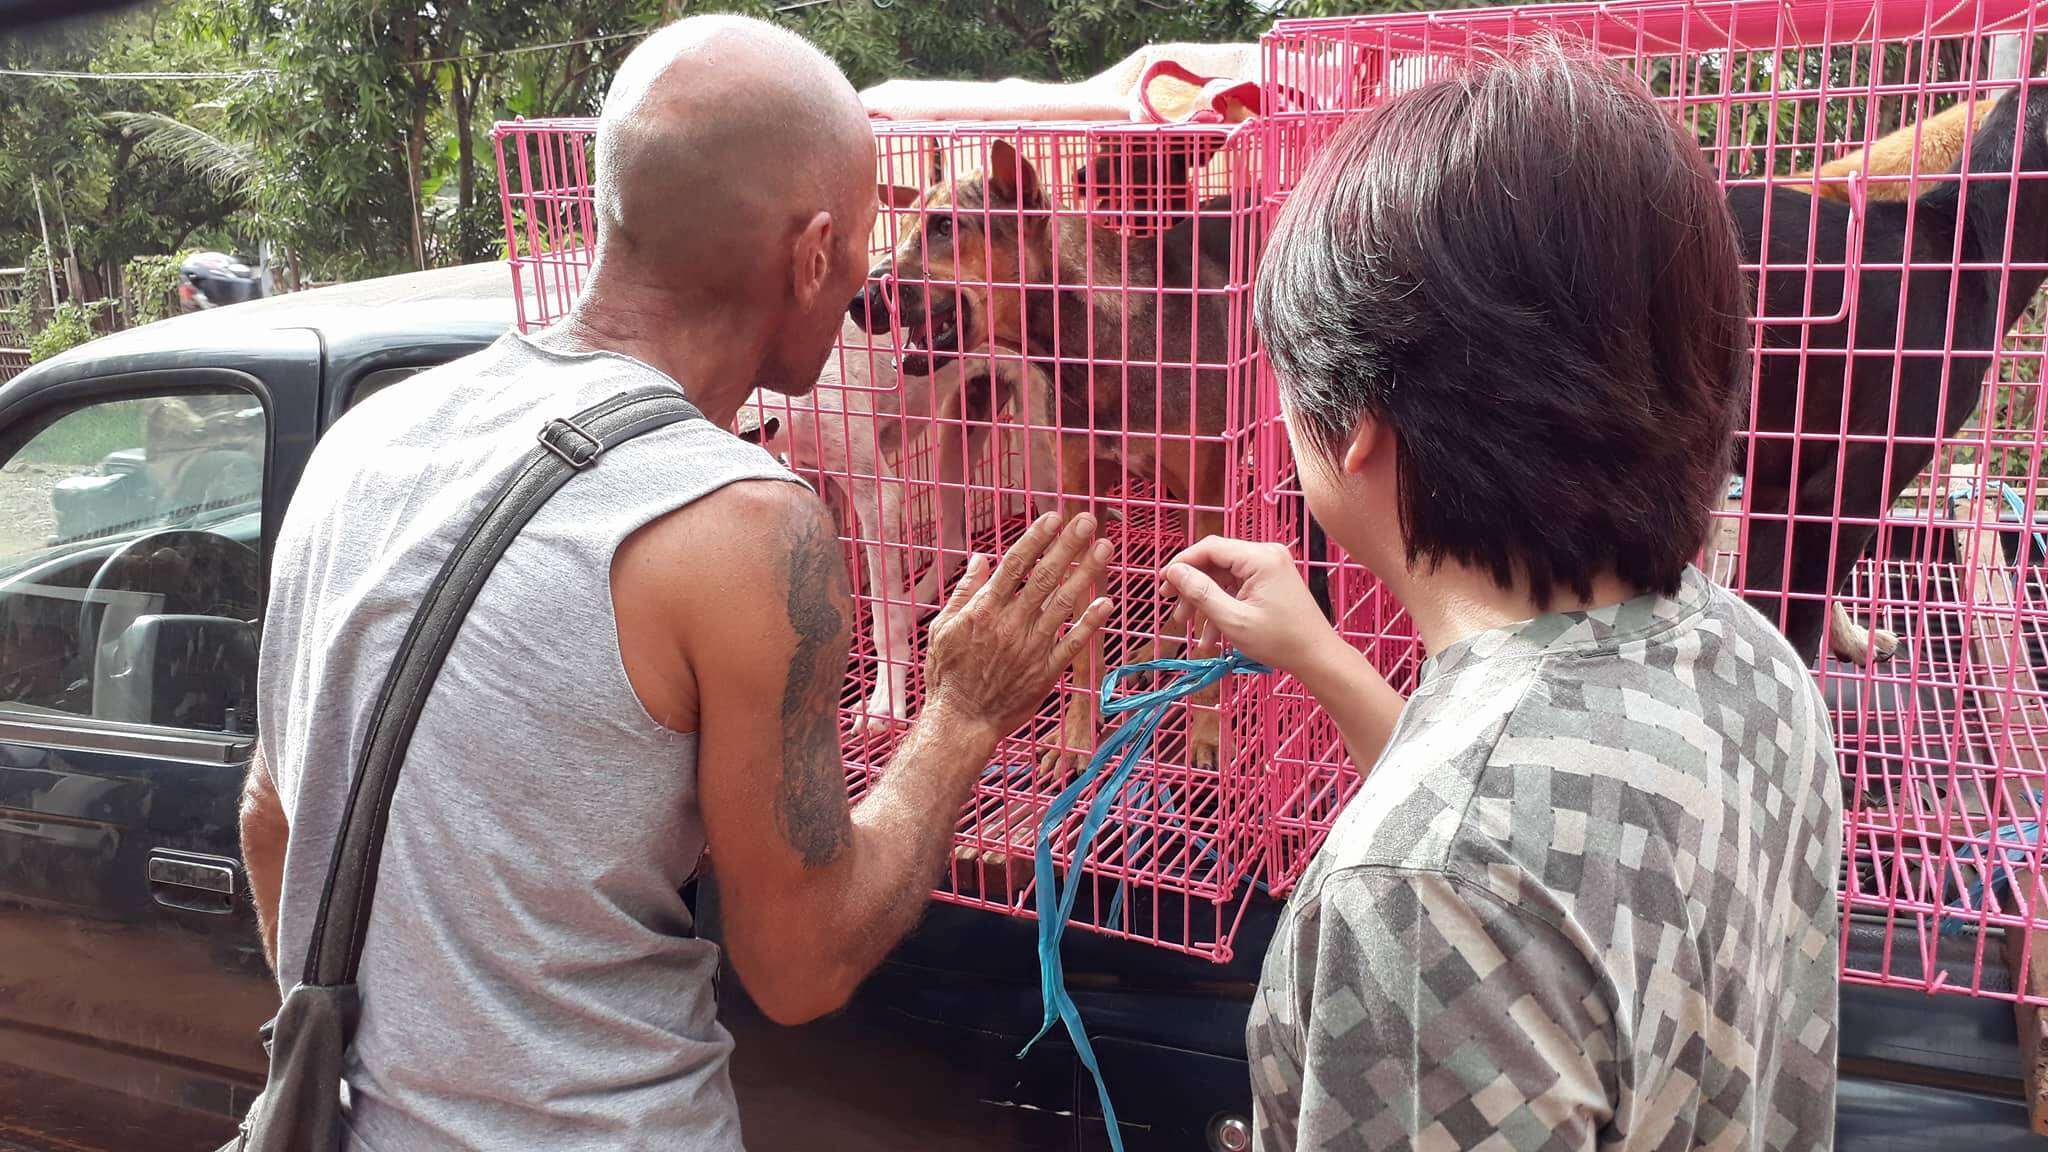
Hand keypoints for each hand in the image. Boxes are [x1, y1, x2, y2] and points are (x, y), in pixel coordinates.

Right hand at [923, 512, 1115, 740]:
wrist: (961, 721)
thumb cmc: (947, 674)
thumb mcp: (943, 627)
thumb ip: (964, 591)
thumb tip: (981, 558)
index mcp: (984, 610)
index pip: (1014, 565)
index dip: (1036, 538)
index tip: (1054, 516)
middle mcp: (1010, 624)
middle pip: (1043, 577)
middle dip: (1067, 546)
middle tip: (1088, 520)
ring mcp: (1030, 648)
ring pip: (1063, 604)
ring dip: (1086, 574)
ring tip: (1104, 548)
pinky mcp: (1045, 672)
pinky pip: (1072, 644)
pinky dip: (1090, 624)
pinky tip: (1106, 603)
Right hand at [1160, 537, 1339, 677]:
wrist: (1317, 657)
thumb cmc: (1279, 641)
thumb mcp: (1233, 619)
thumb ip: (1201, 592)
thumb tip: (1174, 572)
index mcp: (1259, 557)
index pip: (1209, 548)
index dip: (1182, 564)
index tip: (1163, 585)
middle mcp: (1266, 554)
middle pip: (1215, 562)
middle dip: (1192, 588)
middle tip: (1173, 609)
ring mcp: (1270, 567)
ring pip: (1224, 578)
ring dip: (1205, 602)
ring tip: (1188, 627)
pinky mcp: (1272, 581)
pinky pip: (1238, 587)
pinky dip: (1223, 607)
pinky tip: (1211, 637)